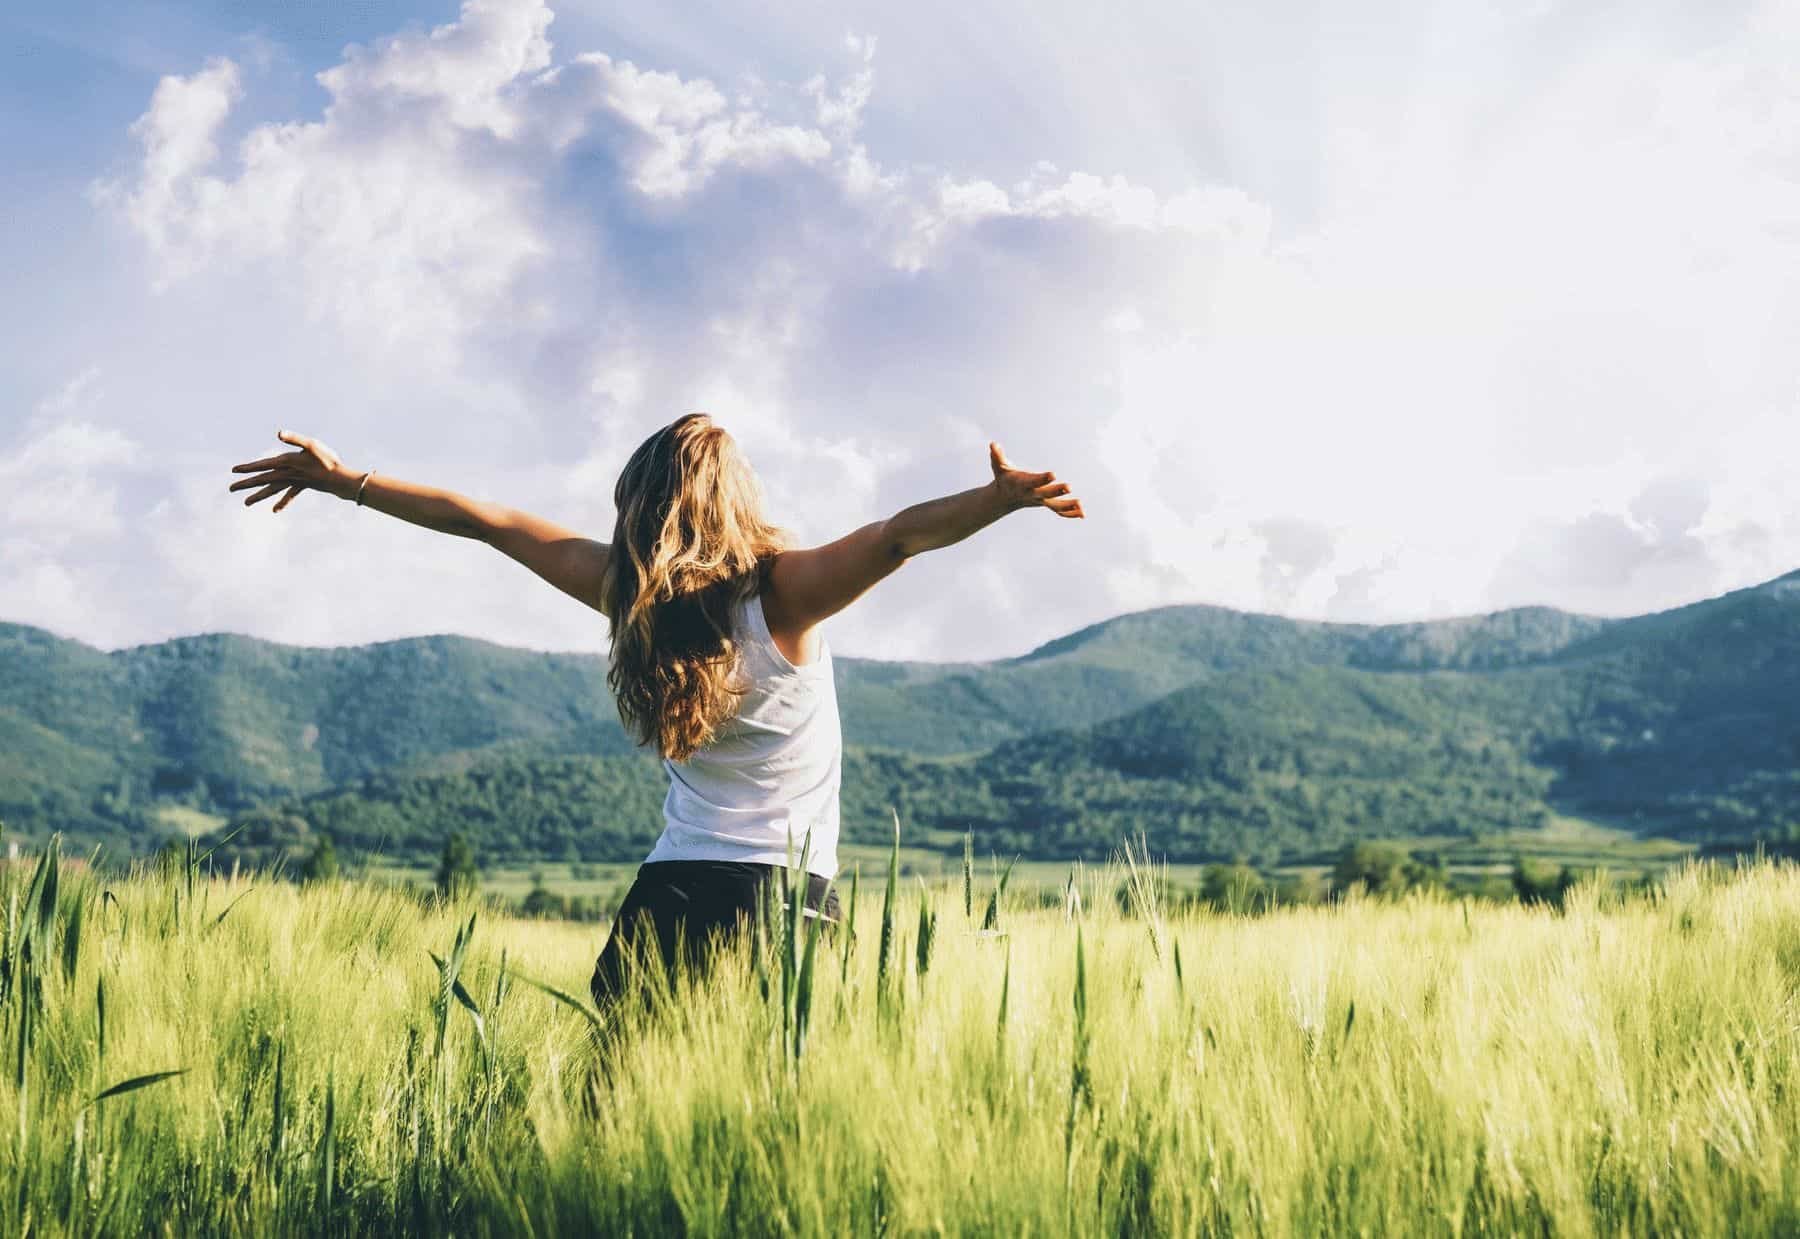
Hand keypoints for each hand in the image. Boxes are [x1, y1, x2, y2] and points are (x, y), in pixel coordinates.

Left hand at [228, 430, 355, 512]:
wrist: (339, 480)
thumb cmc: (327, 460)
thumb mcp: (312, 445)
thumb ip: (295, 438)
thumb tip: (279, 433)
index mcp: (286, 462)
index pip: (262, 465)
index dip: (248, 467)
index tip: (233, 471)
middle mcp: (287, 474)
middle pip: (263, 480)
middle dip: (247, 484)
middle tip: (231, 489)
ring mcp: (294, 481)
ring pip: (272, 489)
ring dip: (259, 496)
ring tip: (246, 503)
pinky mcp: (302, 485)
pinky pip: (289, 495)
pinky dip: (282, 502)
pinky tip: (275, 510)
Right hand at [989, 441, 1083, 517]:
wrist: (1005, 497)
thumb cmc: (1004, 477)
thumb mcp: (999, 466)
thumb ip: (997, 456)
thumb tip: (992, 444)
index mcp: (1023, 484)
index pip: (1034, 481)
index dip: (1043, 478)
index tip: (1053, 474)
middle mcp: (1033, 494)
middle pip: (1046, 494)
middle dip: (1057, 491)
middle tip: (1069, 486)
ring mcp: (1040, 500)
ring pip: (1055, 505)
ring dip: (1068, 506)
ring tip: (1080, 505)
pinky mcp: (1046, 503)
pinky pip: (1059, 510)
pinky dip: (1070, 513)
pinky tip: (1082, 514)